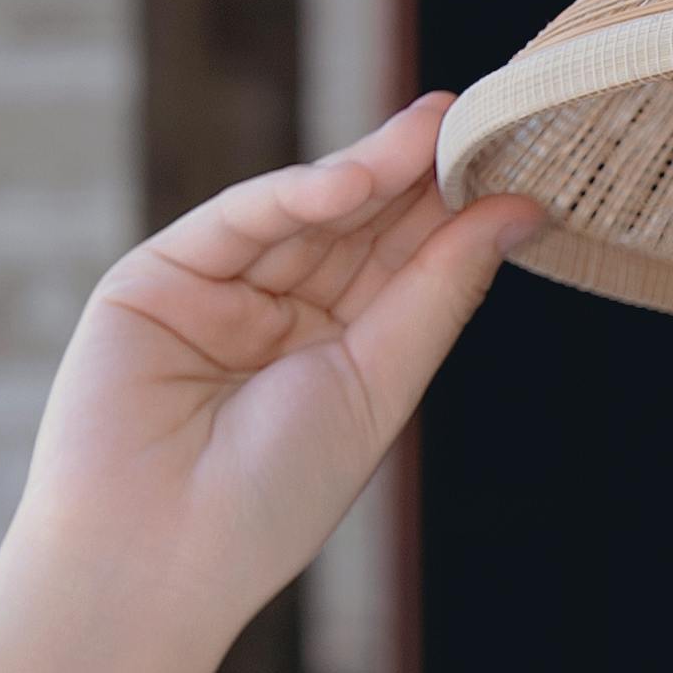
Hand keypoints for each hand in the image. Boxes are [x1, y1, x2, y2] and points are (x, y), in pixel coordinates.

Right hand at [0, 99, 535, 672]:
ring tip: (431, 129)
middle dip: (415, 177)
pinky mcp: (154, 279)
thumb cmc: (273, 496)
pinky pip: (233, 224)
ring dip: (367, 171)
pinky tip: (351, 180)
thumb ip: (439, 291)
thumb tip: (519, 213)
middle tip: (478, 115)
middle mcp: (276, 321)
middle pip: (357, 231)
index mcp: (337, 359)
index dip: (452, 215)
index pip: (401, 268)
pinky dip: (291, 197)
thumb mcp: (378, 386)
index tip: (515, 161)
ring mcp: (215, 296)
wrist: (158, 557)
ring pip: (301, 215)